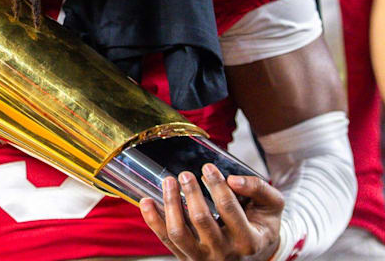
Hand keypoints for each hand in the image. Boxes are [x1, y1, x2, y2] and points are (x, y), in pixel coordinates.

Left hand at [141, 163, 282, 260]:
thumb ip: (259, 189)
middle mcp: (224, 253)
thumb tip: (233, 179)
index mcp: (248, 241)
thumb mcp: (272, 206)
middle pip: (201, 220)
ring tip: (168, 181)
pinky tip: (146, 200)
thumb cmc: (261, 225)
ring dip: (170, 204)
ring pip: (179, 232)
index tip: (208, 167)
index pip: (228, 209)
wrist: (253, 254)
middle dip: (191, 193)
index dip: (216, 185)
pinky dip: (152, 219)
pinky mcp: (186, 257)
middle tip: (186, 174)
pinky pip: (165, 239)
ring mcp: (202, 258)